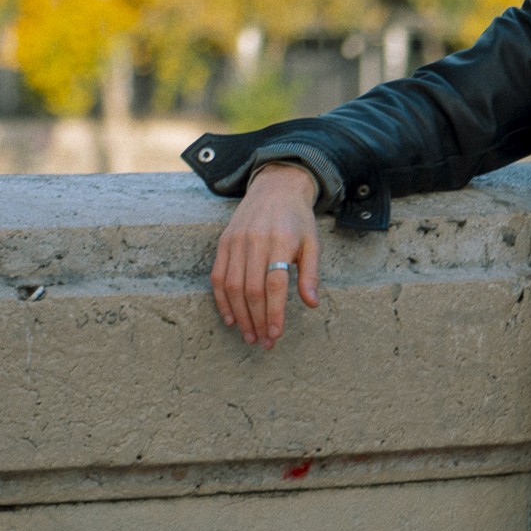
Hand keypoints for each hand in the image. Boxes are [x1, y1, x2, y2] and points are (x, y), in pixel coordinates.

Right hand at [210, 163, 321, 349]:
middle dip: (257, 320)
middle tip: (263, 342)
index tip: (276, 335)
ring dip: (239, 315)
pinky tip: (230, 318)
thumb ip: (311, 273)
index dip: (274, 313)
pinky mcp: (224, 242)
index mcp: (282, 241)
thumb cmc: (297, 220)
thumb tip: (311, 304)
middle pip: (252, 290)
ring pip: (232, 286)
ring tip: (249, 335)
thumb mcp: (312, 242)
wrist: (275, 187)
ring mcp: (237, 241)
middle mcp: (256, 241)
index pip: (275, 285)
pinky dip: (221, 300)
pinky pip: (218, 276)